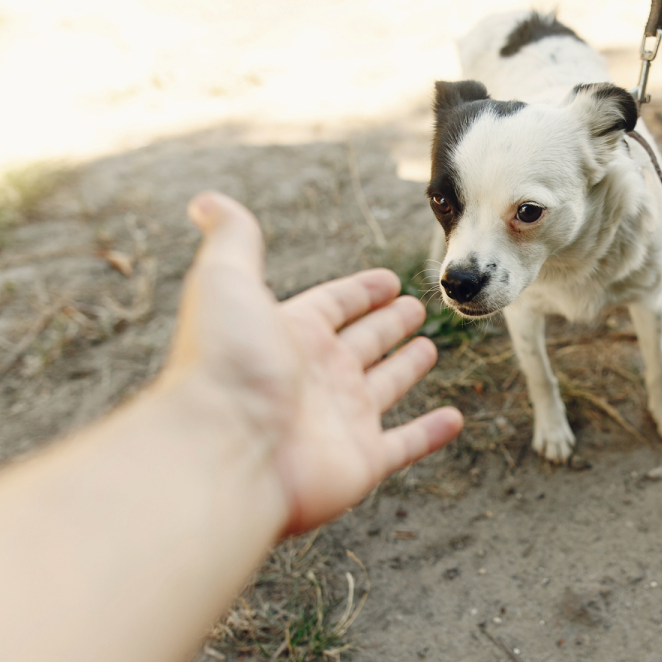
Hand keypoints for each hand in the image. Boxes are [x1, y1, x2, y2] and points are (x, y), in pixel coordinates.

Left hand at [164, 192, 461, 534]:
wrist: (225, 451)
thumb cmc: (224, 365)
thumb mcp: (226, 282)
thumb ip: (232, 239)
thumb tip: (206, 200)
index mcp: (291, 334)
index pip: (333, 305)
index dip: (359, 291)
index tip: (388, 280)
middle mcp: (315, 376)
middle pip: (361, 342)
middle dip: (387, 324)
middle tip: (415, 308)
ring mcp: (340, 421)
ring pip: (383, 388)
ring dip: (406, 369)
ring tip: (429, 350)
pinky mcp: (361, 462)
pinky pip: (405, 444)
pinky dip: (430, 434)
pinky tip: (455, 419)